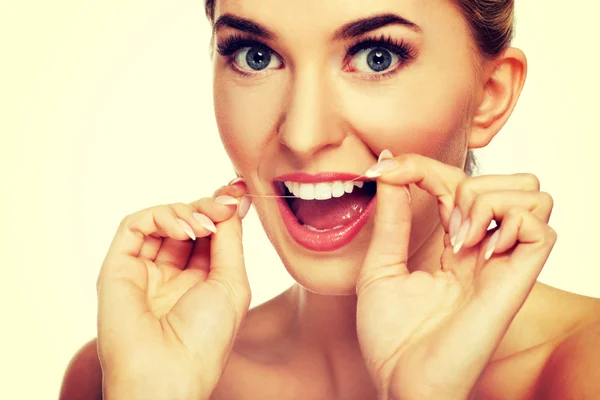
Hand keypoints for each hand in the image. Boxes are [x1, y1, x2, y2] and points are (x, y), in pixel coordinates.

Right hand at [97, 181, 251, 399]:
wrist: (168, 373)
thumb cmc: (207, 337)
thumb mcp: (231, 282)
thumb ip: (229, 239)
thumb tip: (232, 201)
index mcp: (200, 281)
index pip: (208, 234)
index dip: (220, 211)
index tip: (237, 190)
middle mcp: (170, 274)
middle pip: (186, 223)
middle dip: (207, 207)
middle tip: (224, 202)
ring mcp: (143, 270)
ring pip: (161, 221)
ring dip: (187, 211)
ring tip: (204, 224)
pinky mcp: (118, 267)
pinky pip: (134, 226)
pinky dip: (160, 217)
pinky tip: (185, 229)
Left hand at [355, 154, 556, 399]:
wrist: (401, 380)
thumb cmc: (390, 336)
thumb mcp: (380, 267)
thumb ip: (391, 218)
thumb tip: (389, 168)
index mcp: (452, 245)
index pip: (456, 182)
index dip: (423, 166)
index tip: (386, 169)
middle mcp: (483, 249)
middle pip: (507, 180)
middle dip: (465, 181)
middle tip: (437, 220)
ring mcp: (502, 263)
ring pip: (532, 194)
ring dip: (488, 200)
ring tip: (459, 238)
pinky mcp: (516, 281)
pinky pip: (542, 229)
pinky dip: (511, 223)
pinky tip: (477, 250)